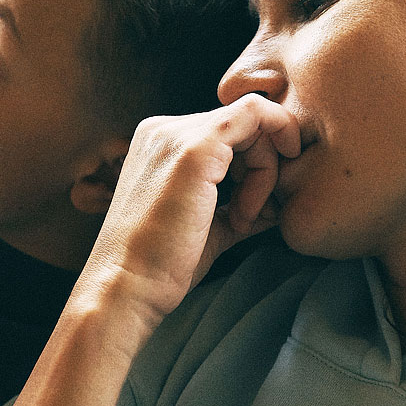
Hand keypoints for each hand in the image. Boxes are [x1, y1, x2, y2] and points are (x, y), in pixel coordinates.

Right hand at [77, 93, 299, 331]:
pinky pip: (257, 118)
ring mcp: (177, 133)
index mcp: (162, 142)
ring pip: (255, 119)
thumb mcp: (209, 225)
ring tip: (243, 219)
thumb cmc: (161, 265)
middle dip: (265, 166)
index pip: (229, 130)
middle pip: (245, 121)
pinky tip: (247, 210)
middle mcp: (164, 129)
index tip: (257, 206)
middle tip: (252, 215)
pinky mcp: (194, 148)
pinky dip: (267, 164)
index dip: (255, 163)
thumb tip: (278, 204)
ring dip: (266, 171)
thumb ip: (240, 204)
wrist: (127, 287)